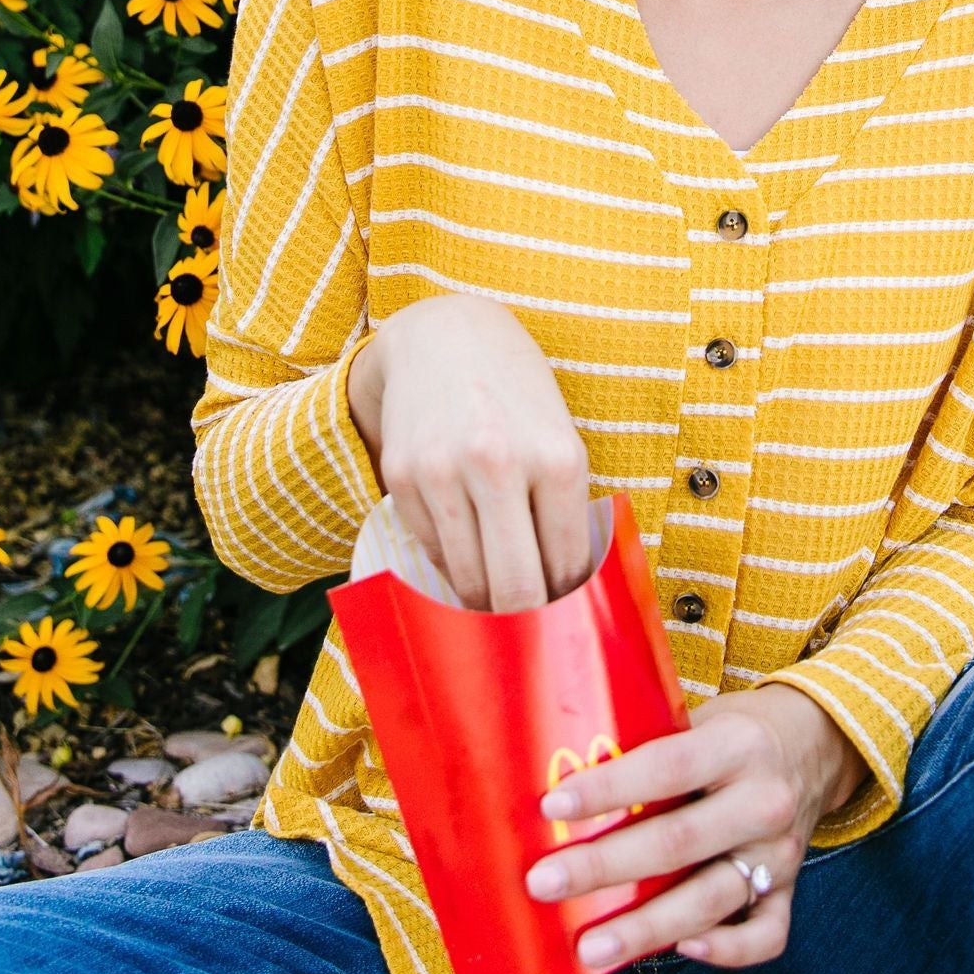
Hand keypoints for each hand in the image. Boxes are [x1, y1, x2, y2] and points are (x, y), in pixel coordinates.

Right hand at [348, 293, 593, 610]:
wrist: (447, 336)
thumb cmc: (517, 394)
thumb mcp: (560, 438)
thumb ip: (563, 510)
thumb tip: (567, 596)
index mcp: (556, 457)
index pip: (567, 568)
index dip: (570, 605)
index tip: (568, 621)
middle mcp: (499, 464)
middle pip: (515, 590)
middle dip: (527, 626)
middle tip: (533, 637)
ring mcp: (444, 471)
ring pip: (468, 580)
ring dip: (486, 602)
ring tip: (500, 600)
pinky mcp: (403, 476)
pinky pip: (432, 553)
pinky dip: (452, 565)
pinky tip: (467, 552)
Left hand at [522, 683, 866, 972]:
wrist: (818, 744)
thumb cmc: (737, 732)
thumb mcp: (703, 717)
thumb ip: (652, 745)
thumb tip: (569, 783)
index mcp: (738, 745)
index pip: (666, 767)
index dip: (610, 787)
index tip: (554, 805)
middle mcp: (763, 801)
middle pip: (678, 842)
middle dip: (604, 867)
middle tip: (545, 882)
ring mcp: (780, 852)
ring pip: (711, 900)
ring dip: (646, 928)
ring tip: (590, 948)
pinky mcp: (790, 890)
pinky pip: (765, 935)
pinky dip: (727, 950)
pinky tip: (681, 950)